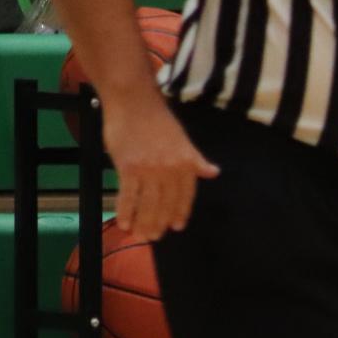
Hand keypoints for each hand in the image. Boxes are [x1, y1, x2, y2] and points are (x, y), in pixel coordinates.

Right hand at [105, 94, 217, 239]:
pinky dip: (125, 211)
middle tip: (154, 237)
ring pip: (148, 203)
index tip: (176, 227)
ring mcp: (149, 169)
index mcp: (186, 163)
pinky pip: (128, 195)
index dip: (180, 212)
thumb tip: (213, 173)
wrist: (134, 100)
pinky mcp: (128, 167)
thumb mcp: (183, 140)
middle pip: (165, 203)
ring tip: (140, 236)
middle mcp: (170, 169)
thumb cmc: (158, 119)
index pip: (186, 195)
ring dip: (143, 222)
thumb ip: (196, 160)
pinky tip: (124, 223)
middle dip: (159, 223)